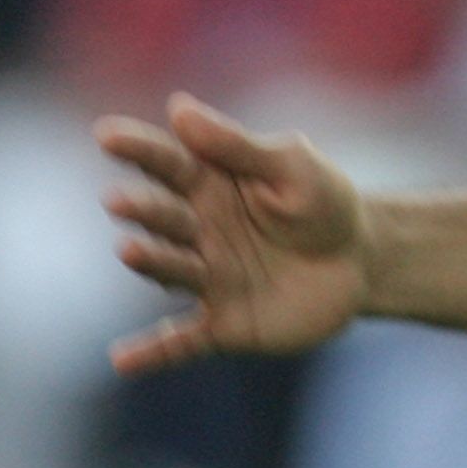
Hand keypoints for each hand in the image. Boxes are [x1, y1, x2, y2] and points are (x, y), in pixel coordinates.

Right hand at [94, 95, 368, 374]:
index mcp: (210, 186)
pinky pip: (183, 342)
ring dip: (151, 261)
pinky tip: (120, 361)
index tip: (105, 134)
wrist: (360, 261)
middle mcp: (197, 232)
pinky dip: (153, 352)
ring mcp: (208, 278)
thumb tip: (177, 106)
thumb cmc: (322, 202)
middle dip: (142, 209)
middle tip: (118, 200)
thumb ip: (237, 145)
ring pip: (173, 269)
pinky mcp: (224, 323)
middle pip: (166, 217)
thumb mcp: (291, 166)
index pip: (168, 163)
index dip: (138, 148)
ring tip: (130, 250)